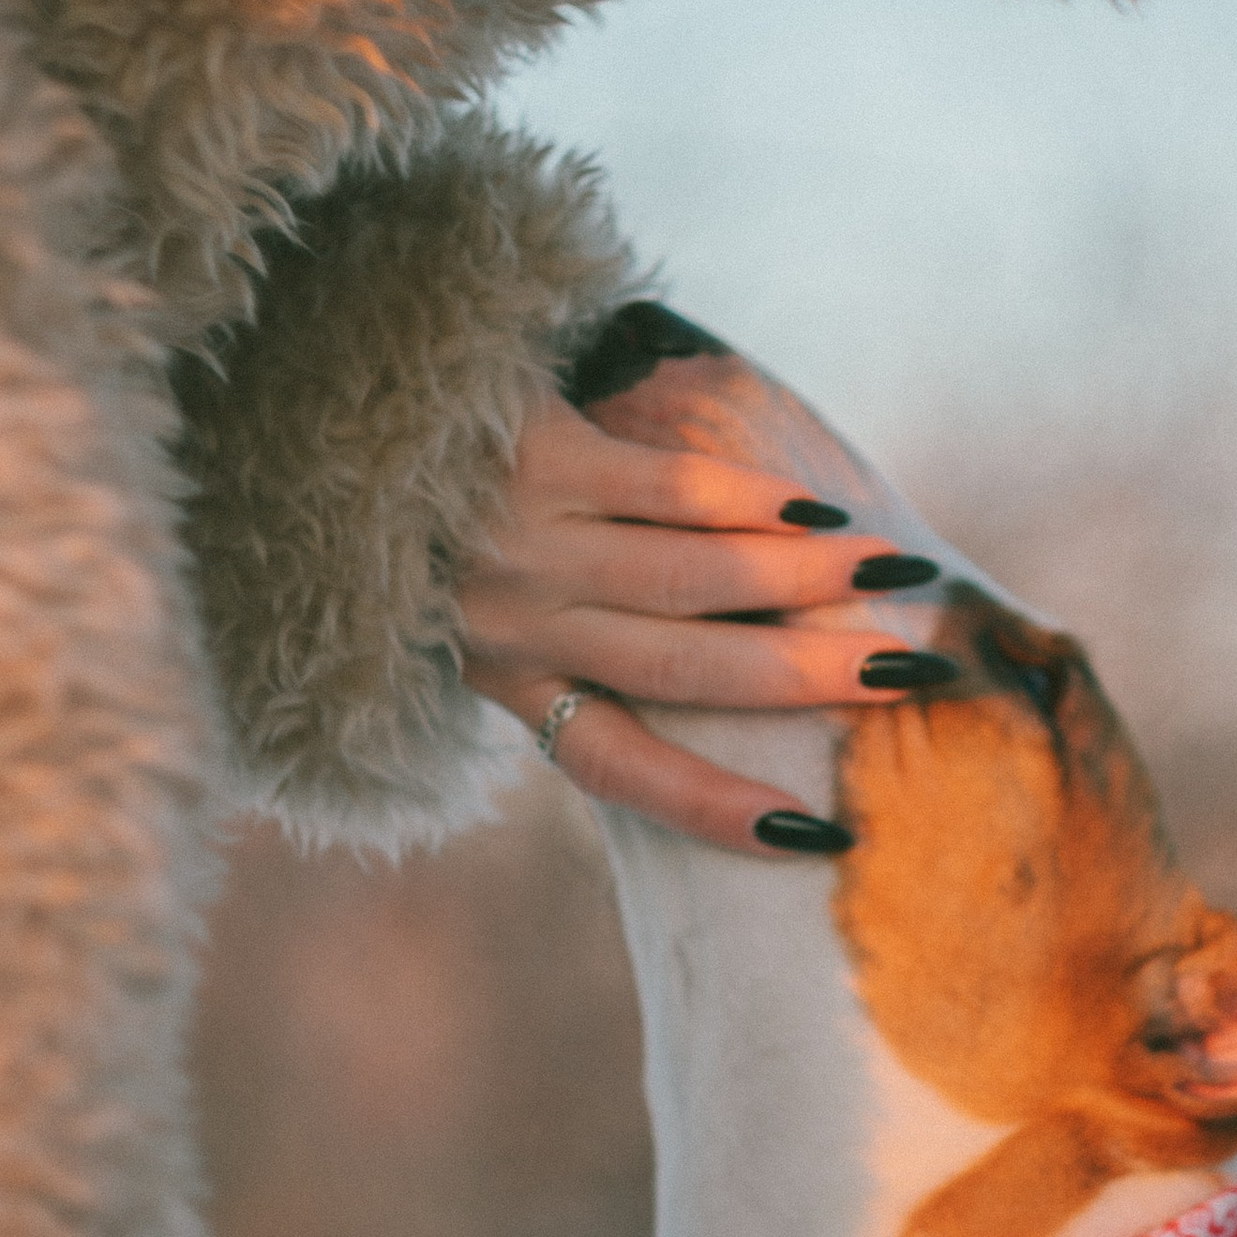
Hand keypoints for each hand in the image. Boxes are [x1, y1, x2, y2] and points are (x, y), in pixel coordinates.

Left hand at [461, 394, 946, 859]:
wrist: (328, 395)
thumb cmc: (429, 506)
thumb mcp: (481, 602)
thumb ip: (578, 639)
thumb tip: (745, 659)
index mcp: (505, 678)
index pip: (617, 767)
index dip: (712, 807)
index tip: (814, 840)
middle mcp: (511, 623)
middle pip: (683, 670)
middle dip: (808, 676)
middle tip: (908, 676)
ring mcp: (521, 537)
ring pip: (688, 577)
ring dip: (803, 577)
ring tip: (887, 573)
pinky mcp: (534, 453)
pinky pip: (665, 486)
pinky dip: (750, 501)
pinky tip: (814, 510)